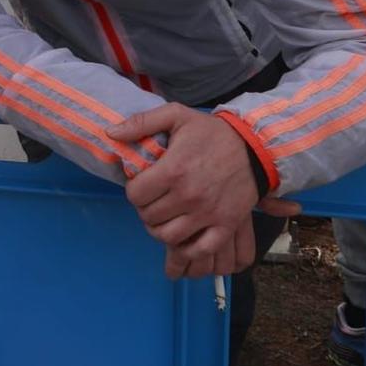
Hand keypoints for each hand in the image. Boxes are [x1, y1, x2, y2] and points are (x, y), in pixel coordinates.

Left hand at [107, 105, 300, 277]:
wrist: (255, 146)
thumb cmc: (211, 132)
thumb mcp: (175, 115)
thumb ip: (140, 122)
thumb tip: (110, 133)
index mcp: (173, 170)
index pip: (135, 195)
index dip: (133, 191)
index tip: (142, 185)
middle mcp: (189, 196)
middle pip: (149, 217)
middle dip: (145, 209)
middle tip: (153, 200)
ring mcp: (208, 214)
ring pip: (169, 236)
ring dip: (160, 229)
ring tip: (164, 217)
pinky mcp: (226, 225)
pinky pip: (200, 249)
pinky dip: (186, 248)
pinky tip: (182, 235)